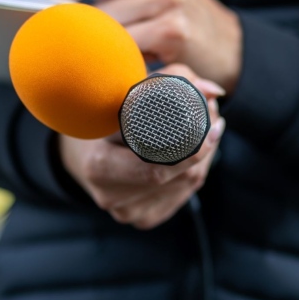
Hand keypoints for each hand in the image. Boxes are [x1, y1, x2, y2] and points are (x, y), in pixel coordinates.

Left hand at [19, 0, 241, 92]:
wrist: (226, 46)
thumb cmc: (174, 16)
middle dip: (52, 0)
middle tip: (37, 20)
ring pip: (97, 16)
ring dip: (79, 36)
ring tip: (72, 48)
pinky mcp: (173, 29)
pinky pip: (119, 45)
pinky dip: (106, 57)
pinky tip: (105, 63)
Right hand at [58, 64, 225, 229]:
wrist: (82, 154)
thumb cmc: (103, 117)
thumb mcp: (124, 95)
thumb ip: (170, 81)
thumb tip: (213, 92)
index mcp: (100, 166)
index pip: (157, 168)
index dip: (192, 150)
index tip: (214, 125)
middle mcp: (111, 196)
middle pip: (179, 178)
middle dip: (205, 148)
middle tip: (215, 121)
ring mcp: (128, 212)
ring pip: (185, 187)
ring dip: (203, 159)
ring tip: (208, 132)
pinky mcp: (143, 218)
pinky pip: (180, 197)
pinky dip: (192, 175)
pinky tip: (194, 157)